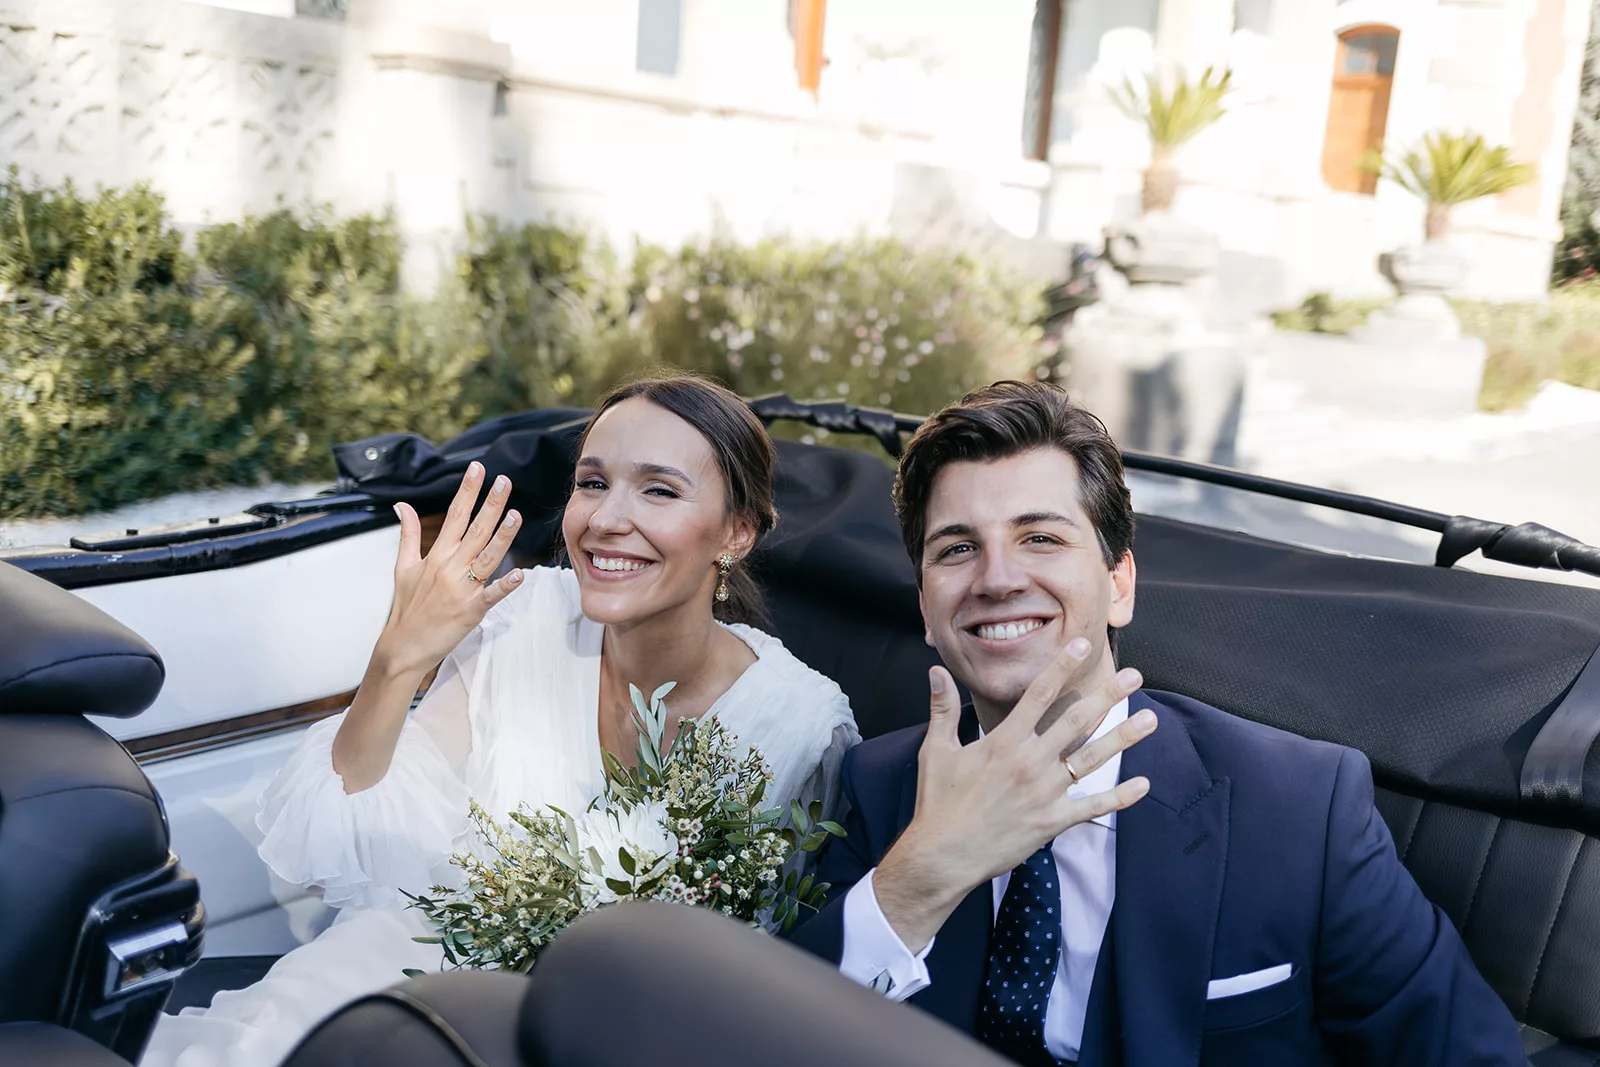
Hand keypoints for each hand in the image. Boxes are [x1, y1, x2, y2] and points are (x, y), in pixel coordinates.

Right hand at [377, 462, 524, 677]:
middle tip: (504, 481)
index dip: (467, 491)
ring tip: (516, 514)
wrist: (403, 646)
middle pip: (474, 530)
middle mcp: (450, 567)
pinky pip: (491, 596)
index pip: (455, 515)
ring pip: (486, 557)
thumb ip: (408, 534)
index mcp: (436, 555)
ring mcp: (461, 589)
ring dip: (502, 536)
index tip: (478, 468)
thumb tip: (402, 505)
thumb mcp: (403, 566)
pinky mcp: (471, 610)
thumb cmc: (406, 607)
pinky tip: (520, 575)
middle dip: (490, 504)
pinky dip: (505, 586)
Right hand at [871, 637, 1154, 951]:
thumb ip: (941, 709)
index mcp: (1003, 742)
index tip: (1081, 644)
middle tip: (1134, 675)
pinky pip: (1092, 806)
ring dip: (1123, 737)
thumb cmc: (938, 801)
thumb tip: (936, 671)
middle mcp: (1029, 762)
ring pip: (1092, 759)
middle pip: (1076, 721)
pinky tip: (1142, 784)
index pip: (1038, 695)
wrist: (943, 855)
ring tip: (1150, 720)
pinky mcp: (1052, 821)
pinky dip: (1119, 797)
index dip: (1061, 667)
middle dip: (1107, 695)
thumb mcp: (937, 751)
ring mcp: (1045, 793)